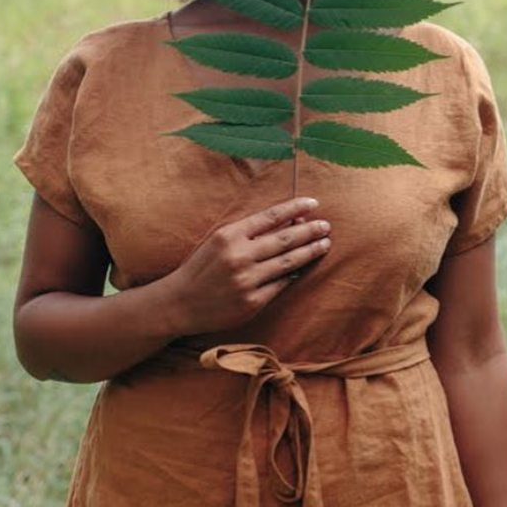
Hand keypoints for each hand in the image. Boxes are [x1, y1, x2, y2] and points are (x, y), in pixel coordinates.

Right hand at [168, 196, 330, 334]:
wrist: (179, 303)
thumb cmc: (201, 268)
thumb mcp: (218, 241)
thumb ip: (248, 232)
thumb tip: (286, 220)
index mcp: (229, 235)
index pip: (270, 216)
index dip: (295, 208)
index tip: (313, 203)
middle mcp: (239, 256)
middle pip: (285, 239)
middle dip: (310, 230)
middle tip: (327, 226)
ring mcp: (247, 280)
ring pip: (288, 262)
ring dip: (310, 251)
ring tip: (325, 244)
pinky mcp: (252, 302)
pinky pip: (281, 285)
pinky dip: (294, 274)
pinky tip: (304, 268)